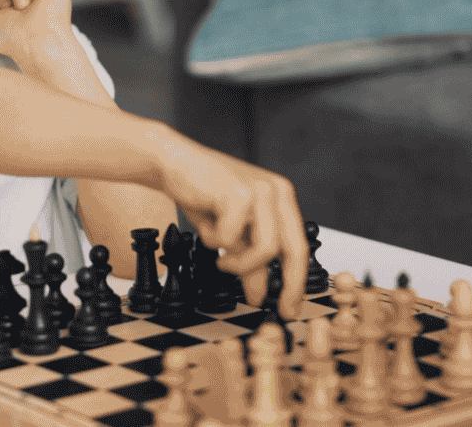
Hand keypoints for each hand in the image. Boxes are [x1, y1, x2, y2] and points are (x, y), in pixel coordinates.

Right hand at [154, 135, 308, 320]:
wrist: (173, 163)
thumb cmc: (202, 195)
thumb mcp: (231, 233)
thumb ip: (249, 260)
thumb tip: (260, 294)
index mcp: (282, 198)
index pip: (299, 246)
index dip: (297, 281)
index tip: (290, 307)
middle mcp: (277, 192)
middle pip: (294, 249)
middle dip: (286, 284)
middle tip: (266, 304)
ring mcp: (260, 191)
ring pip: (265, 249)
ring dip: (239, 263)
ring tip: (222, 259)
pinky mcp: (239, 194)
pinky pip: (231, 238)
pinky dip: (214, 240)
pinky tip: (206, 227)